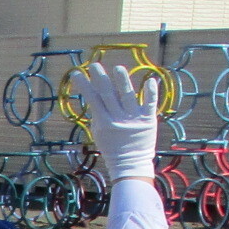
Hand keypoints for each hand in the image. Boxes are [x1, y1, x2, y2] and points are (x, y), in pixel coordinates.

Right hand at [76, 62, 158, 181]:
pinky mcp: (148, 120)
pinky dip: (151, 92)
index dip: (85, 85)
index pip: (92, 99)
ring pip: (128, 96)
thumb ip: (98, 116)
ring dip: (123, 81)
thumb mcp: (99, 134)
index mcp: (104, 122)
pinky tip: (150, 80)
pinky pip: (150, 104)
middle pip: (108, 94)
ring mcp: (133, 118)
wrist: (130, 164)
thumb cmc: (112, 148)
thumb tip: (95, 98)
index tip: (77, 73)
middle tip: (94, 65)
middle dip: (100, 78)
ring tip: (118, 68)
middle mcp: (118, 119)